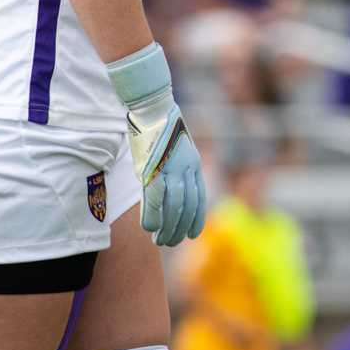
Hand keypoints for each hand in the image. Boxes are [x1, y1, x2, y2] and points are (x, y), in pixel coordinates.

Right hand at [108, 44, 206, 246]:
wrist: (152, 106)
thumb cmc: (158, 128)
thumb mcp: (172, 151)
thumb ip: (173, 169)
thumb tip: (163, 188)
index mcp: (194, 163)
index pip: (200, 198)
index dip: (197, 218)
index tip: (193, 235)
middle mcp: (188, 167)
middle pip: (188, 205)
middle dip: (181, 228)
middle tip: (171, 243)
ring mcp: (172, 167)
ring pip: (175, 205)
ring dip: (169, 226)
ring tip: (161, 241)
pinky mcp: (155, 166)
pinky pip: (156, 197)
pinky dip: (154, 215)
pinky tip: (149, 228)